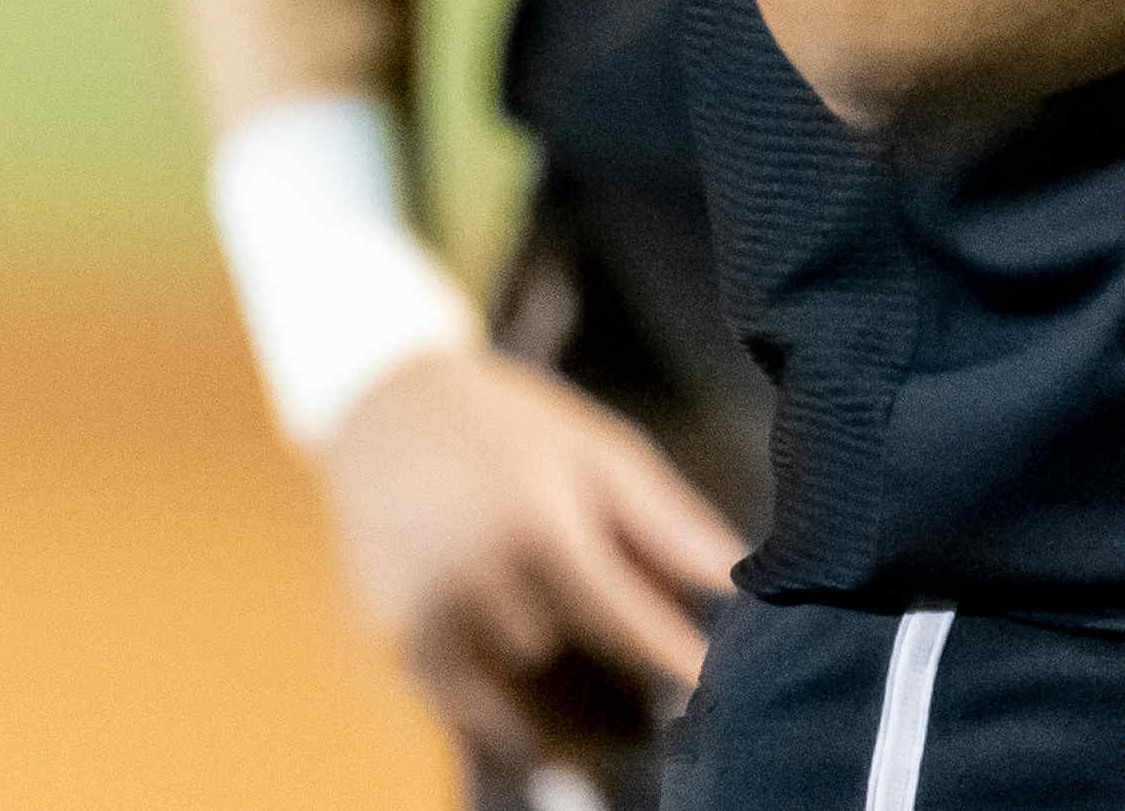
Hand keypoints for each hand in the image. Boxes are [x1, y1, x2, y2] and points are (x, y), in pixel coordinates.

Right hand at [315, 343, 738, 774]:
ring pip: (526, 689)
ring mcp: (427, 619)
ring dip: (563, 680)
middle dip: (618, 658)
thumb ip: (668, 521)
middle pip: (578, 657)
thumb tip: (735, 578)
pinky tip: (536, 680)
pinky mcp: (397, 647)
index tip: (717, 688)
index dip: (674, 659)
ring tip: (572, 635)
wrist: (389, 412)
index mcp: (537, 522)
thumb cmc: (519, 429)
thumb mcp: (600, 450)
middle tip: (645, 643)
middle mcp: (475, 579)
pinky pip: (472, 712)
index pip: (621, 620)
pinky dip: (511, 709)